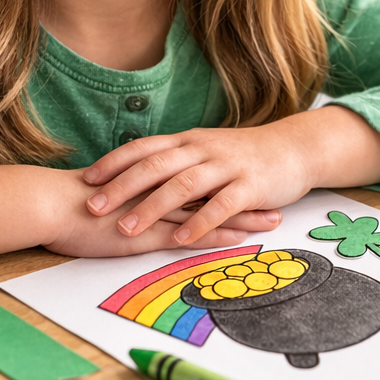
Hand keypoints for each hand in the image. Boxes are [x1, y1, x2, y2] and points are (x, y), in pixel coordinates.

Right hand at [0, 164, 277, 261]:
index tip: (250, 180)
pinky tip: (240, 242)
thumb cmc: (70, 202)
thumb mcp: (107, 192)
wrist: (50, 203)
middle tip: (276, 195)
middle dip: (244, 194)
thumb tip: (139, 192)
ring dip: (242, 217)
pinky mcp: (148, 234)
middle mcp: (158, 190)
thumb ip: (128, 191)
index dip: (224, 179)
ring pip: (209, 212)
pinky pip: (190, 235)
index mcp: (149, 178)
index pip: (195, 177)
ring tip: (273, 220)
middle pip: (211, 190)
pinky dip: (218, 237)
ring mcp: (156, 211)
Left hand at [80, 106, 379, 245]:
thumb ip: (175, 159)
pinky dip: (198, 222)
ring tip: (126, 228)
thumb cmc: (243, 155)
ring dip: (152, 207)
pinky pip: (220, 205)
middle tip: (94, 206)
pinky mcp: (249, 187)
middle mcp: (202, 149)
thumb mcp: (204, 149)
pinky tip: (179, 239)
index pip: (144, 148)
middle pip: (156, 165)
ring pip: (183, 185)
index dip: (114, 162)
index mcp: (188, 141)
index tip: (86, 179)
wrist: (294, 148)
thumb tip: (134, 173)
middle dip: (122, 186)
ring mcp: (226, 167)